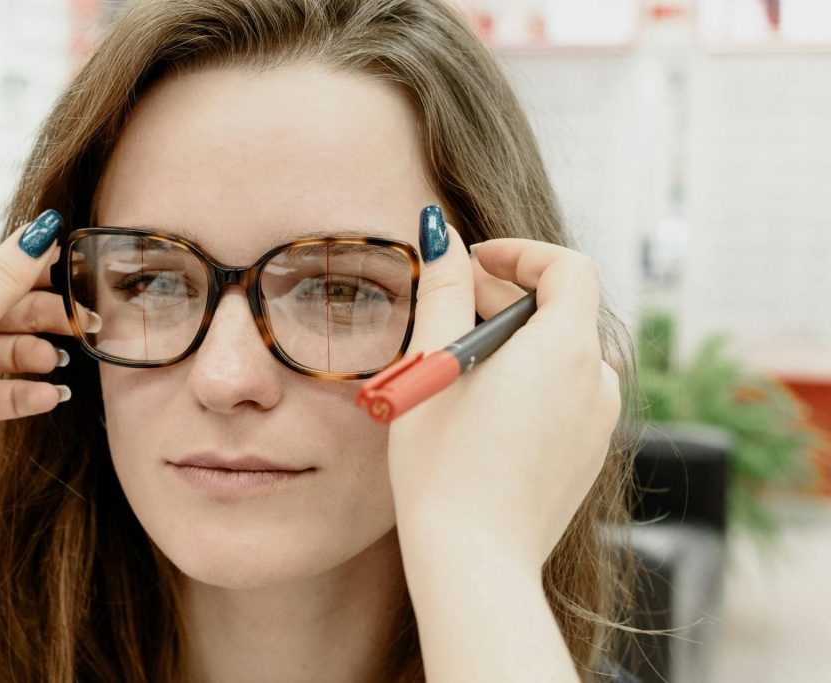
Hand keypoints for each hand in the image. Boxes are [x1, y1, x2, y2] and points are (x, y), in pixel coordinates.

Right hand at [389, 224, 620, 578]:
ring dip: (515, 341)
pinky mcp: (586, 456)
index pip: (567, 267)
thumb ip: (441, 289)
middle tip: (447, 305)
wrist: (474, 561)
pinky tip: (481, 405)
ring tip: (459, 360)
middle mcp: (595, 381)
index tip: (474, 261)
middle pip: (561, 311)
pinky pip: (563, 396)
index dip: (521, 253)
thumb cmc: (444, 464)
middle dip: (504, 297)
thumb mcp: (433, 364)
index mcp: (565, 348)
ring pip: (560, 355)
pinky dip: (528, 380)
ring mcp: (597, 423)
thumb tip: (440, 235)